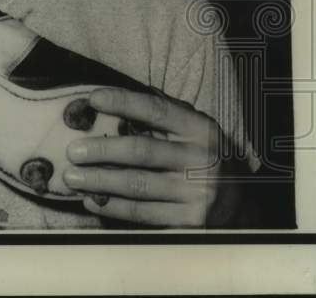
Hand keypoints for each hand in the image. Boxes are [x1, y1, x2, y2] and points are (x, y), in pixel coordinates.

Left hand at [63, 88, 234, 226]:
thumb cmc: (206, 157)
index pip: (156, 110)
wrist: (242, 206)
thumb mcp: (196, 129)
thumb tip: (119, 93)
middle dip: (101, 150)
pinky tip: (92, 201)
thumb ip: (164, 111)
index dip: (123, 102)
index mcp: (199, 129)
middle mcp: (199, 159)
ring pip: (137, 185)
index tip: (93, 99)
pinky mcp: (189, 222)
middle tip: (73, 151)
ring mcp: (196, 193)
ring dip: (99, 181)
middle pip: (141, 151)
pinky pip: (143, 213)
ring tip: (72, 177)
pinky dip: (113, 208)